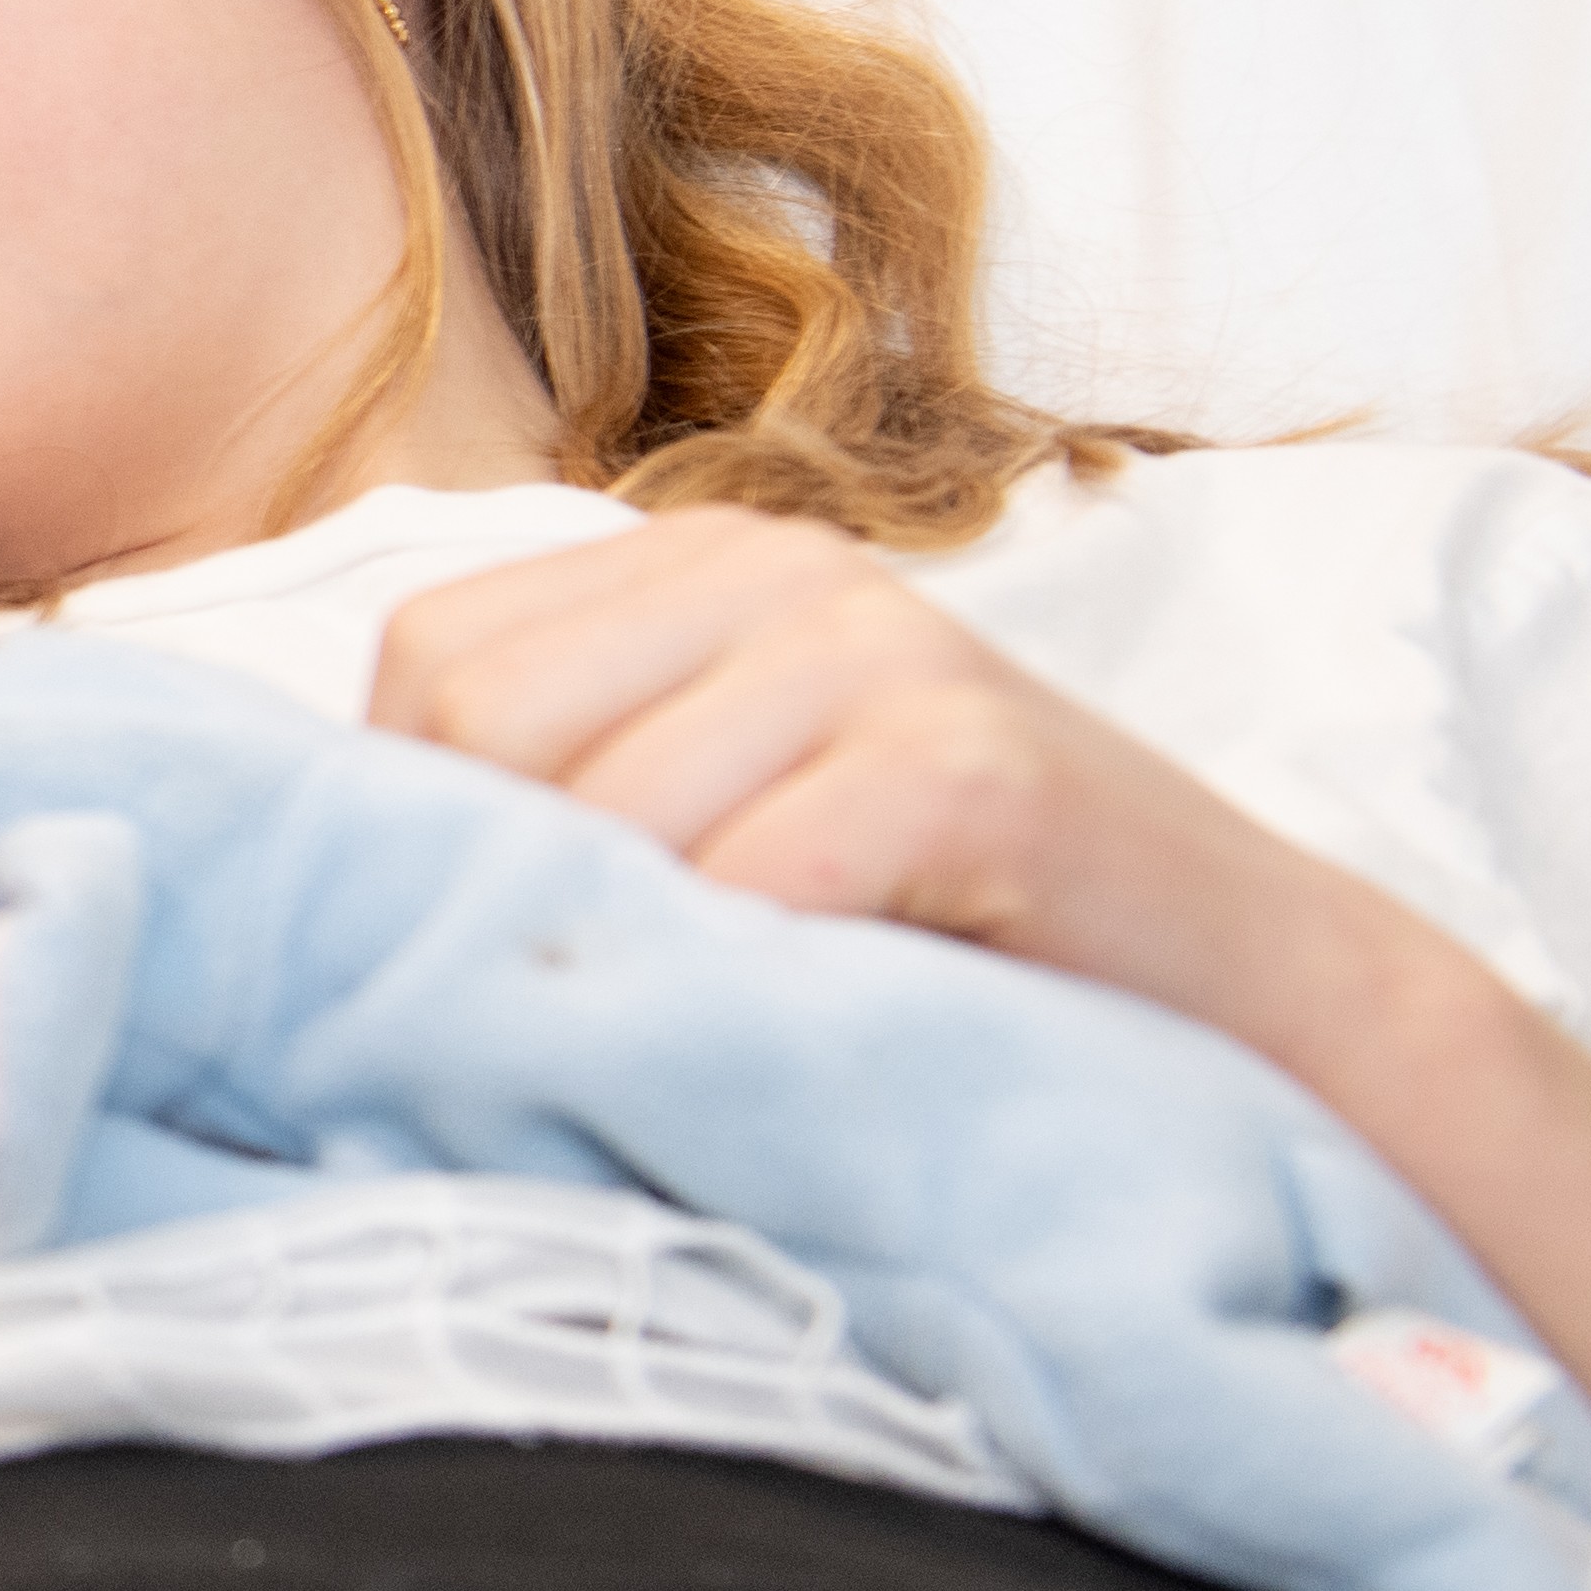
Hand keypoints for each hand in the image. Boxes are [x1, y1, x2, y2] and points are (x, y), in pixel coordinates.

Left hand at [365, 511, 1433, 1068]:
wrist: (1255, 991)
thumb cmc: (955, 932)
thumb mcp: (740, 821)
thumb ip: (579, 799)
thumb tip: (335, 874)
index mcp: (698, 564)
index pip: (430, 659)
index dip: (424, 814)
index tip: (509, 932)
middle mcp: (779, 569)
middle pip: (480, 723)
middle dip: (509, 883)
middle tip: (607, 996)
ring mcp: (878, 647)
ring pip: (606, 817)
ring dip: (635, 957)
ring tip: (710, 1026)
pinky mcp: (966, 757)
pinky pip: (753, 879)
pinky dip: (744, 980)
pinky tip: (797, 1022)